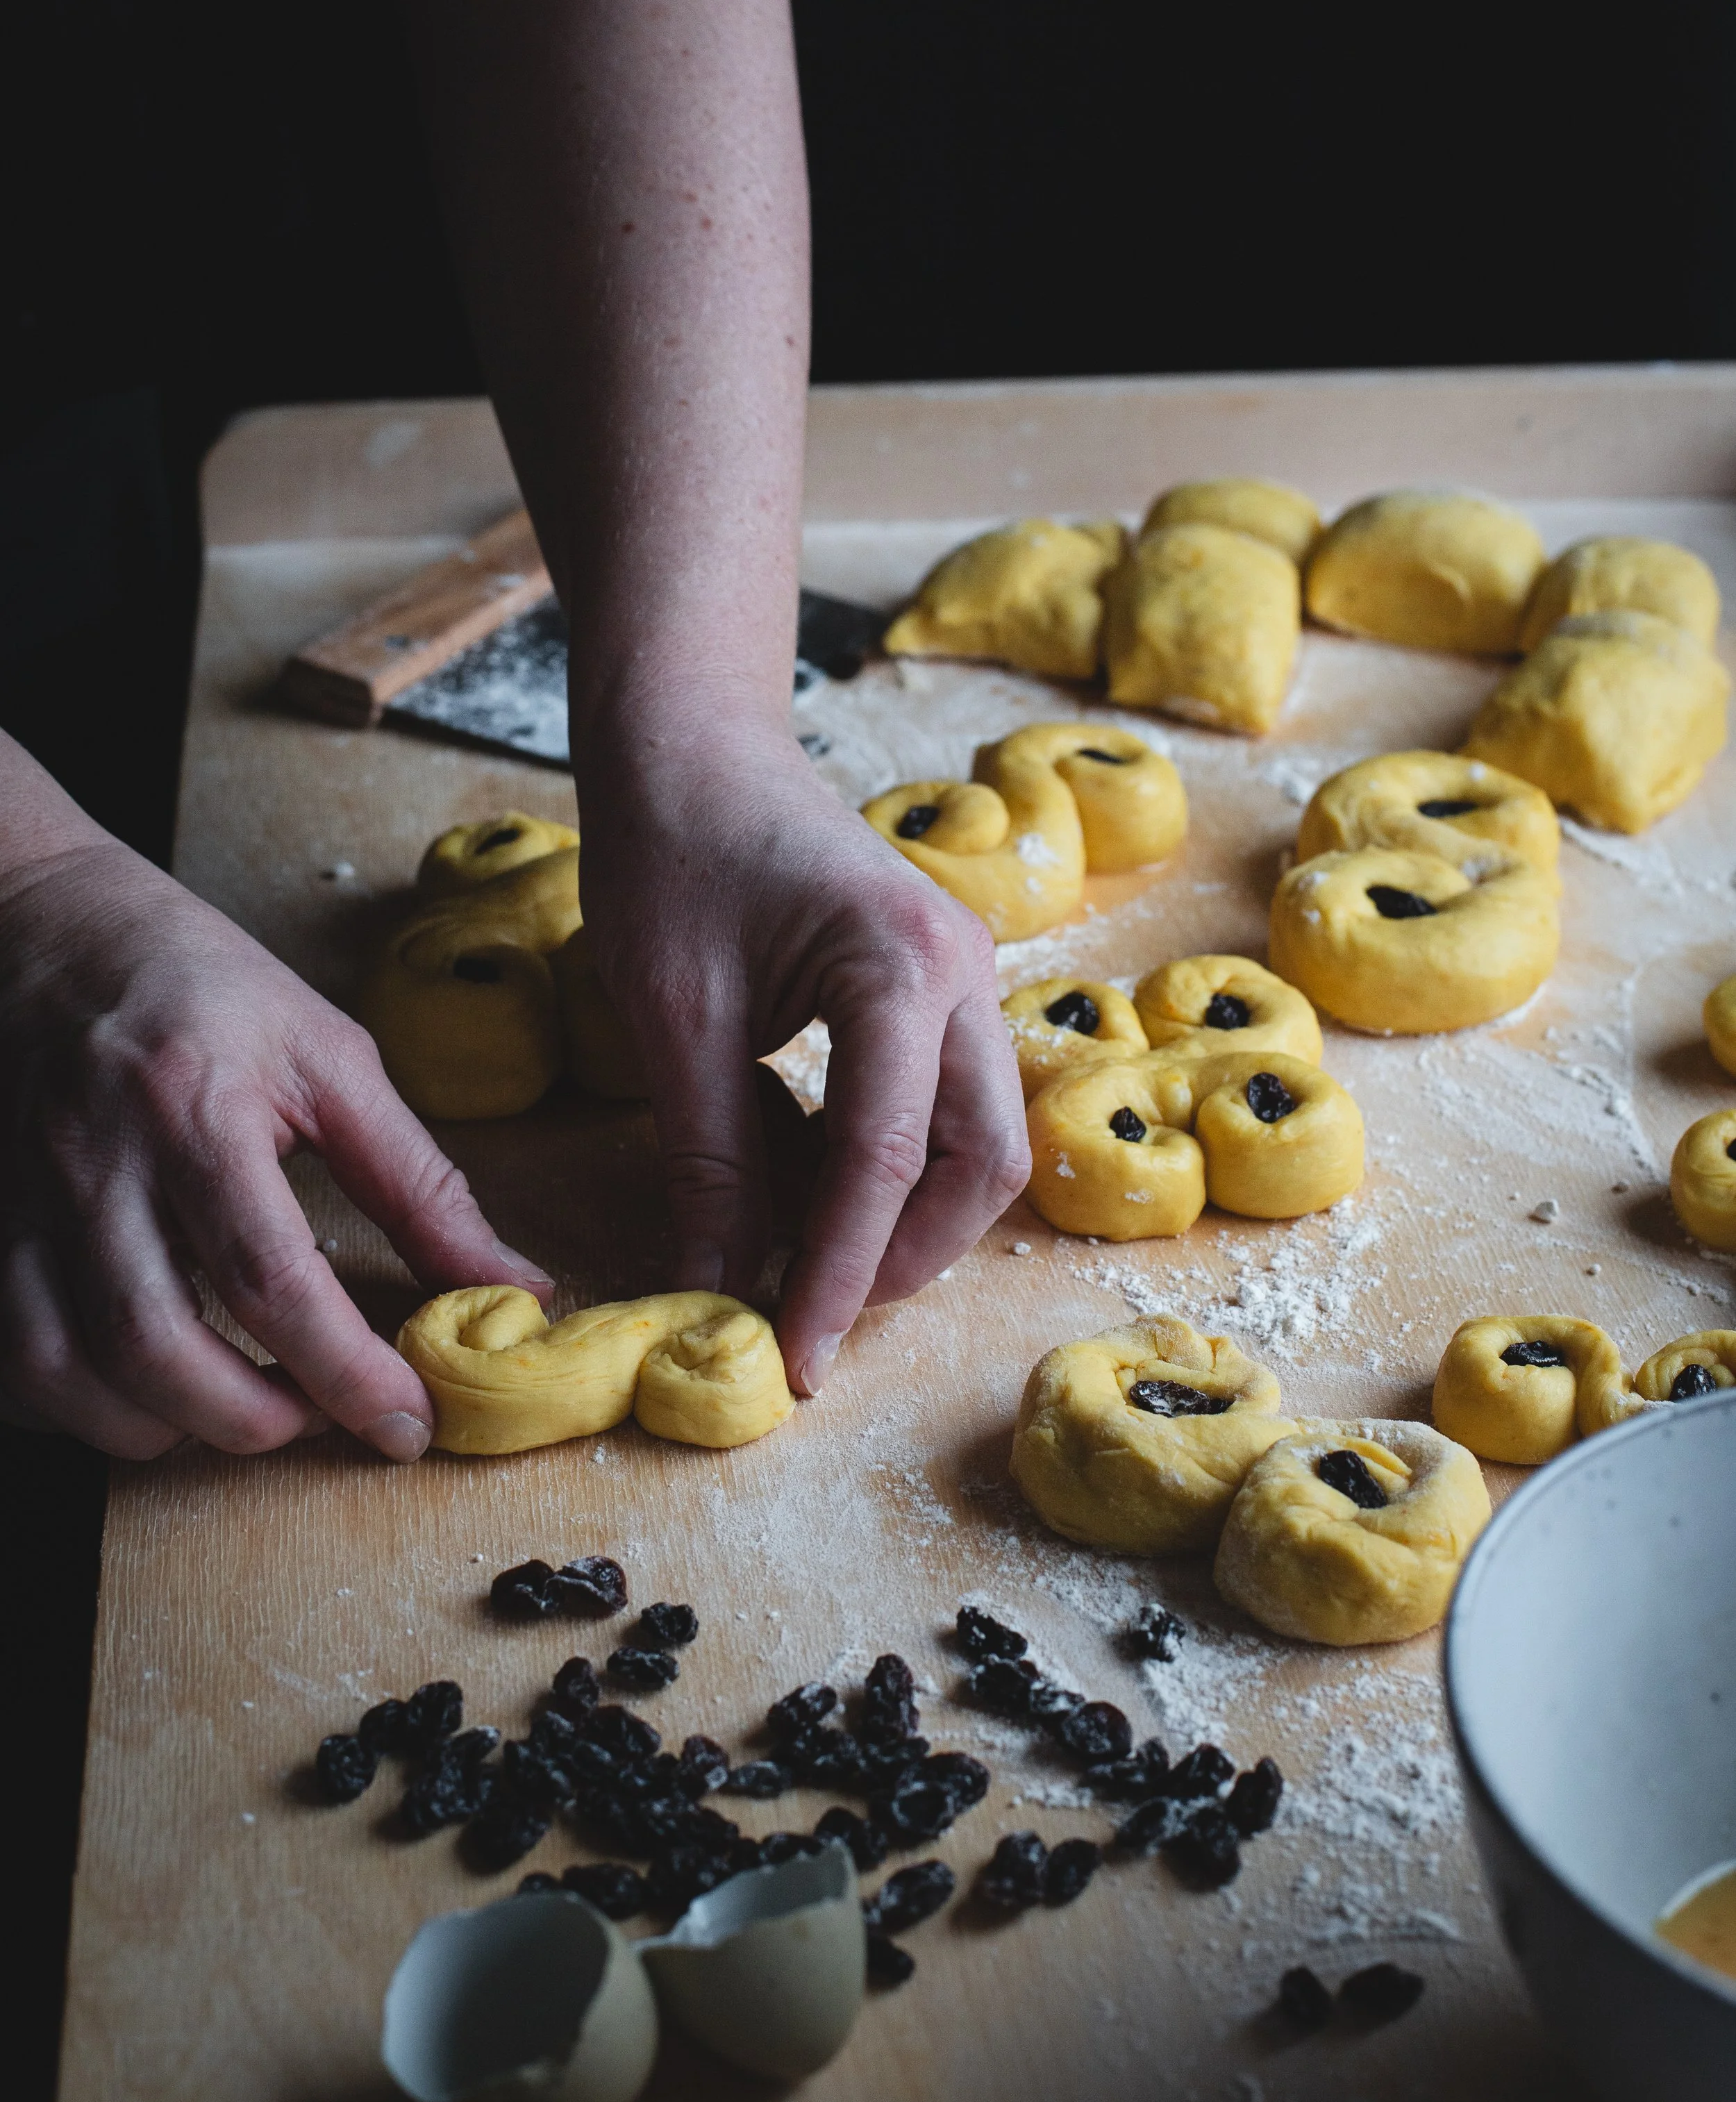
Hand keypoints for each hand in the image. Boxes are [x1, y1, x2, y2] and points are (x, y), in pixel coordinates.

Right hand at [0, 834, 550, 1459]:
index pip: (269, 1277)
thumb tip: (513, 1283)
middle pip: (154, 1345)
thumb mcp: (330, 1056)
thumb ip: (419, 1181)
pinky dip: (75, 1407)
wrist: (54, 930)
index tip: (406, 1423)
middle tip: (323, 1418)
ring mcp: (24, 1200)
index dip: (345, 1371)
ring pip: (65, 1369)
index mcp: (196, 1108)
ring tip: (245, 1411)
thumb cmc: (205, 987)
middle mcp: (97, 1163)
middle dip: (252, 1418)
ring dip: (163, 1428)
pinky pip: (10, 1356)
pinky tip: (143, 1398)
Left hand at [575, 709, 1031, 1393]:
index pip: (886, 1157)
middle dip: (903, 1255)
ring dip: (901, 1213)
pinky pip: (944, 1100)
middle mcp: (964, 970)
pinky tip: (798, 1180)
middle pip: (980, 1160)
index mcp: (902, 965)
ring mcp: (964, 974)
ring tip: (793, 1247)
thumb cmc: (671, 847)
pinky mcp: (938, 985)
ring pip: (978, 1138)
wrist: (689, 742)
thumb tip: (723, 1285)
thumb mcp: (675, 1017)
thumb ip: (711, 1158)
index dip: (841, 1271)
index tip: (794, 1359)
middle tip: (810, 1314)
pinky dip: (885, 1162)